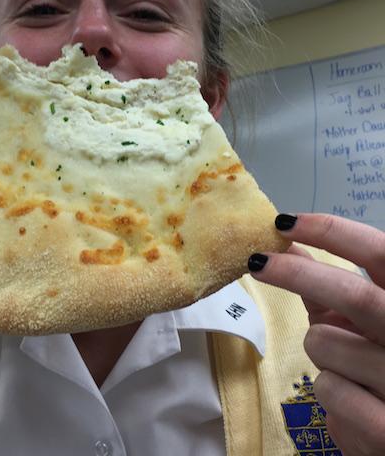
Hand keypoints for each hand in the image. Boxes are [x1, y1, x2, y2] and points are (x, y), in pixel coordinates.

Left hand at [249, 213, 384, 455]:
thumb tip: (288, 242)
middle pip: (354, 295)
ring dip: (319, 351)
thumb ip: (329, 287)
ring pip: (325, 344)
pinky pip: (328, 390)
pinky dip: (328, 393)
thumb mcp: (364, 326)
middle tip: (257, 262)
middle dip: (298, 274)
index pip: (381, 253)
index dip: (333, 232)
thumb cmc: (382, 371)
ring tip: (349, 371)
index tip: (284, 222)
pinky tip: (356, 407)